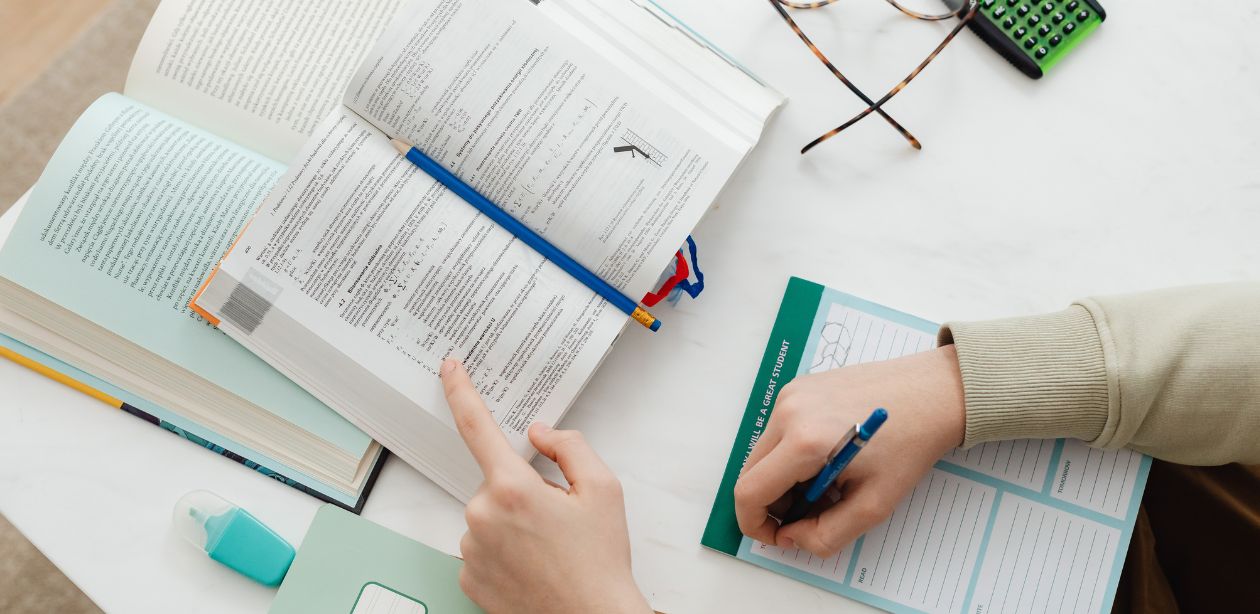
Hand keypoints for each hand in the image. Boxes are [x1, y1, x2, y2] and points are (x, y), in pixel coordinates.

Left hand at [441, 359, 650, 613]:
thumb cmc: (600, 562)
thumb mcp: (603, 489)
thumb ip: (569, 446)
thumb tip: (539, 434)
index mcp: (512, 487)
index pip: (476, 426)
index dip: (460, 391)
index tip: (450, 368)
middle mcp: (482, 515)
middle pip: (496, 482)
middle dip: (523, 491)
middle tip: (558, 519)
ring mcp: (471, 548)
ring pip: (488, 516)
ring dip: (513, 523)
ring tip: (549, 548)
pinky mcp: (467, 577)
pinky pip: (482, 548)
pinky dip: (503, 551)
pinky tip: (531, 565)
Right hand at [733, 345, 965, 557]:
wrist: (933, 392)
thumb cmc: (910, 445)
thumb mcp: (874, 505)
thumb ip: (826, 534)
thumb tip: (792, 536)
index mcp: (804, 442)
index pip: (750, 492)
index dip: (756, 524)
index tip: (779, 536)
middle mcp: (788, 412)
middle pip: (751, 473)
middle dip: (773, 503)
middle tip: (811, 513)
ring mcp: (790, 395)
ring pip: (763, 453)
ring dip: (784, 479)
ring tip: (827, 484)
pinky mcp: (798, 387)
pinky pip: (778, 431)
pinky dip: (792, 454)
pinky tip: (828, 458)